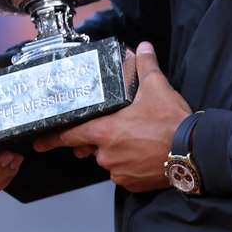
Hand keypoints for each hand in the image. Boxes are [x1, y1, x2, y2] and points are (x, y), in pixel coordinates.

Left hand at [33, 41, 190, 191]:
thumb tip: (144, 48)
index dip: (53, 139)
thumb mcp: (157, 88)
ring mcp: (119, 172)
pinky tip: (146, 154)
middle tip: (120, 128)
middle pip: (94, 146)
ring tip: (140, 139)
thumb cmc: (170, 122)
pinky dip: (131, 165)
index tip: (39, 142)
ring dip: (119, 151)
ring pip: (111, 160)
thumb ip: (145, 66)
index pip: (71, 136)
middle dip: (102, 139)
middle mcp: (107, 155)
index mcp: (106, 131)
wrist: (192, 151)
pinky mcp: (132, 184)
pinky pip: (125, 174)